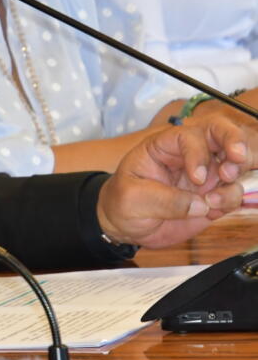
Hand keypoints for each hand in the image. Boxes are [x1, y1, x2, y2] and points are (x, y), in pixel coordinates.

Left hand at [98, 116, 253, 247]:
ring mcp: (205, 175)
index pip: (189, 136)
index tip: (197, 178)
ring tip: (215, 199)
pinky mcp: (213, 195)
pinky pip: (234, 193)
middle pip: (221, 134)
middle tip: (237, 159)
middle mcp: (189, 155)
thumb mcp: (132, 198)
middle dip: (235, 141)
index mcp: (164, 146)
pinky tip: (211, 211)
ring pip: (235, 163)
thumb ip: (165, 200)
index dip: (199, 153)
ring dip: (236, 177)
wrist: (125, 225)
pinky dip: (231, 201)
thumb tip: (201, 204)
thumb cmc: (122, 202)